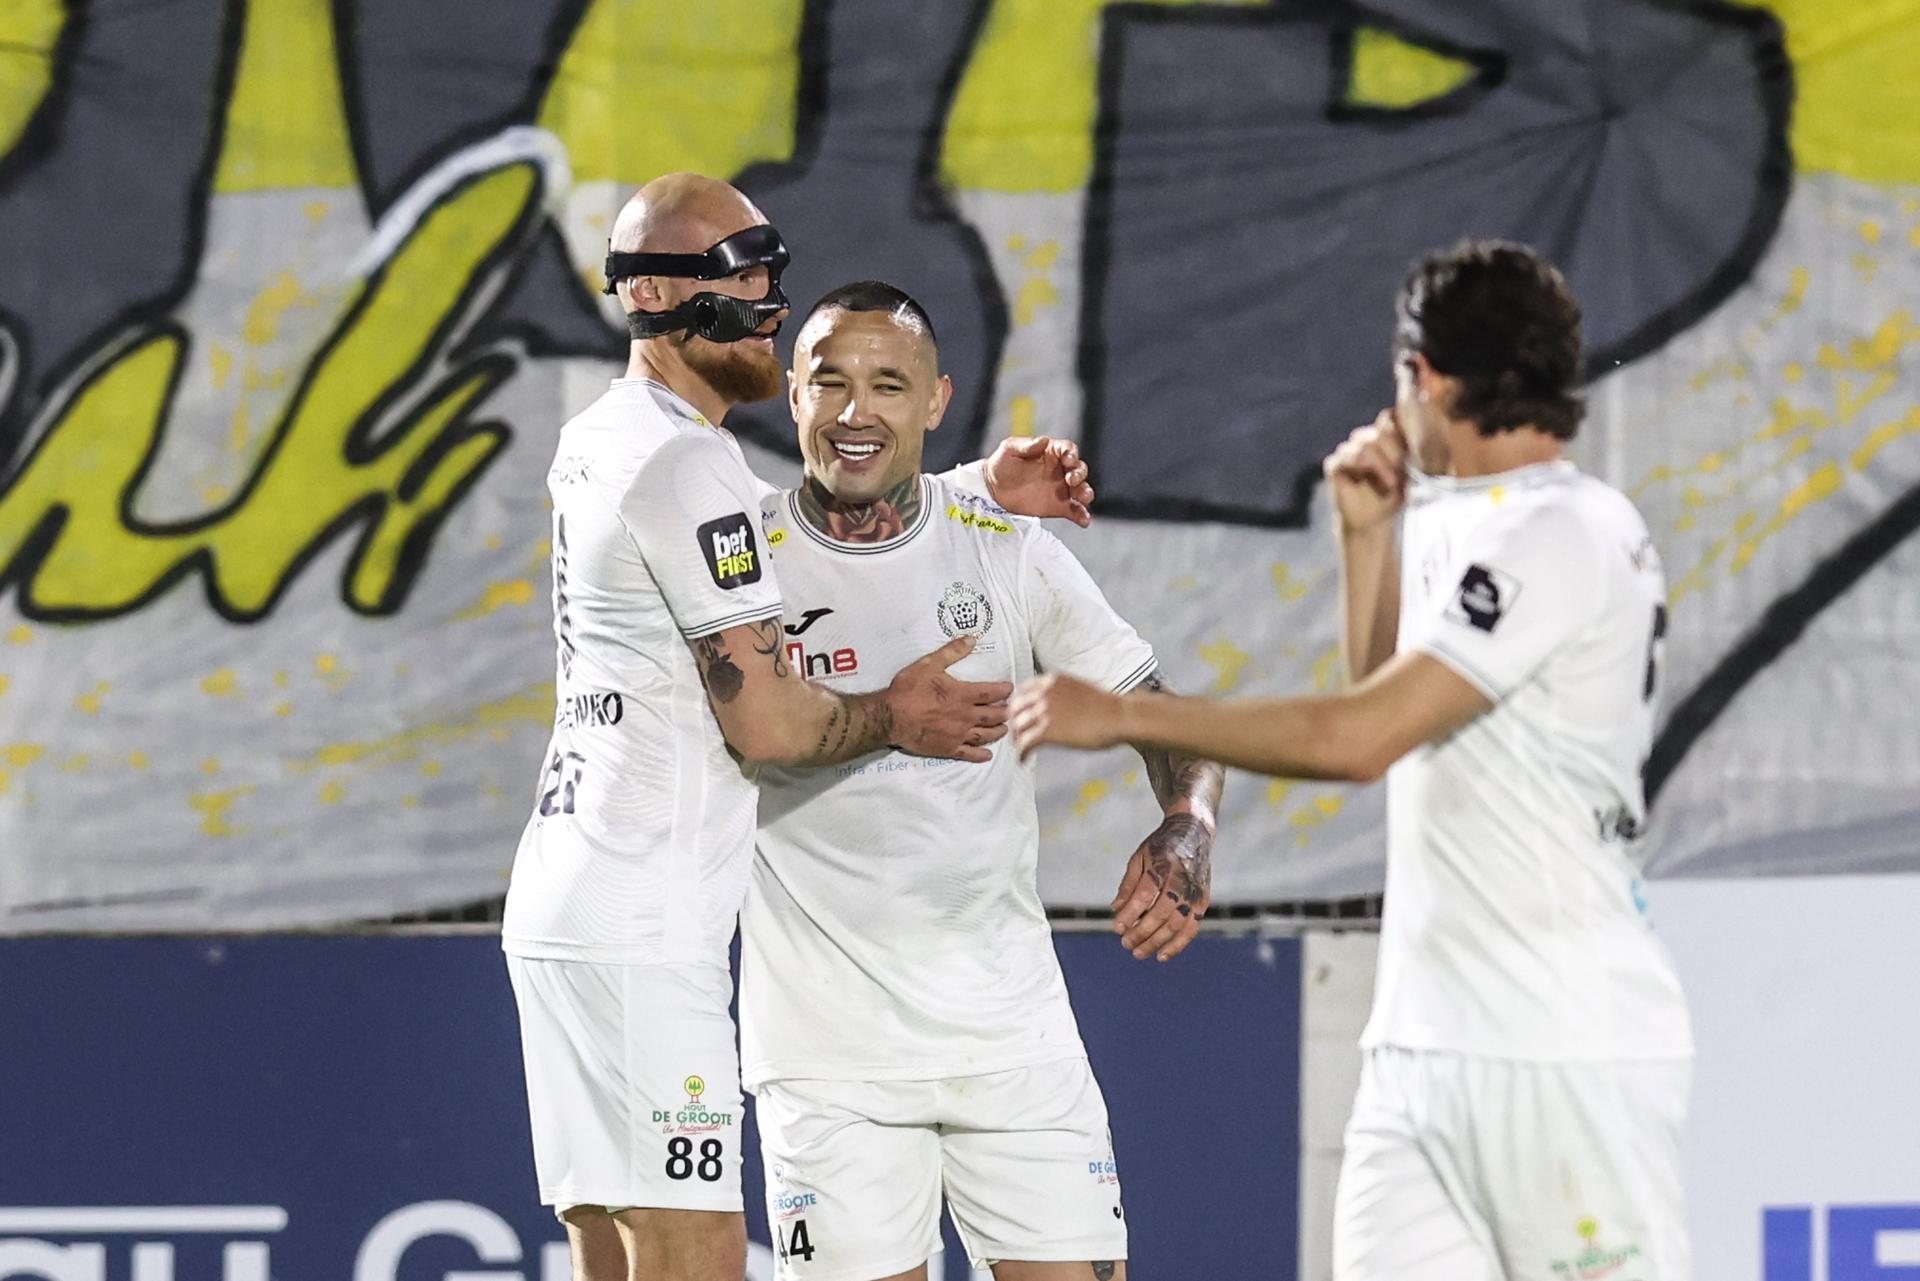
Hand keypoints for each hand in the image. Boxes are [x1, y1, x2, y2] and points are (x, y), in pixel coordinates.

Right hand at [886, 635, 1012, 762]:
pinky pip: (969, 754)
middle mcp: (965, 716)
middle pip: (993, 715)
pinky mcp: (948, 749)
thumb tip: (971, 639)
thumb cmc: (909, 689)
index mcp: (963, 695)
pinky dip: (980, 755)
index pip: (991, 692)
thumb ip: (952, 652)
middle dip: (1005, 712)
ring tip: (1004, 729)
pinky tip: (987, 755)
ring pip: (986, 735)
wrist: (891, 717)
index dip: (1004, 690)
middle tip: (1012, 710)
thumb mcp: (929, 664)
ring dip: (998, 731)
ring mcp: (958, 734)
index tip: (1010, 688)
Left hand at [983, 436, 1093, 526]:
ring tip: (1083, 498)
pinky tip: (1084, 520)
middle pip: (1079, 469)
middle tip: (1071, 480)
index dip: (1071, 453)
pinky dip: (1081, 515)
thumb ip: (1027, 445)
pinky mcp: (1059, 506)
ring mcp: (1061, 489)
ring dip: (1086, 493)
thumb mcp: (1009, 449)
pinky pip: (1075, 510)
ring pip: (1081, 489)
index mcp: (1051, 453)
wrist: (993, 490)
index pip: (1068, 450)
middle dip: (1080, 474)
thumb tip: (1043, 440)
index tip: (1068, 460)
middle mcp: (1060, 470)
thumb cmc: (1001, 464)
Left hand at [1011, 673, 1126, 758]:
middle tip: (1017, 733)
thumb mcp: (1079, 687)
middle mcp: (1044, 693)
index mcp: (1052, 680)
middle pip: (1015, 708)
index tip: (1019, 714)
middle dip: (1014, 722)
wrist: (1120, 716)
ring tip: (1020, 748)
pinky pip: (1025, 743)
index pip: (1022, 690)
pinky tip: (1024, 760)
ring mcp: (1044, 711)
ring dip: (1017, 739)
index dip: (1019, 705)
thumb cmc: (1107, 706)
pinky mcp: (1047, 731)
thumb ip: (1060, 692)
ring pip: (1017, 726)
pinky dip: (1021, 754)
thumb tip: (1053, 704)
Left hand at [1112, 812, 1213, 961]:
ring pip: (1176, 924)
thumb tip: (1116, 910)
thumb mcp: (1139, 857)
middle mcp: (1181, 880)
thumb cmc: (1160, 847)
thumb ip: (1128, 884)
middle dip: (1141, 932)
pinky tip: (1161, 955)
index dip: (1130, 914)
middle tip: (1125, 944)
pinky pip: (1192, 928)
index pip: (1145, 895)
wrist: (1193, 832)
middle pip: (1161, 913)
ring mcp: (1194, 891)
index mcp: (1162, 865)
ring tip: (1138, 953)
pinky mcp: (1203, 901)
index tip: (1116, 928)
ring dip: (1156, 942)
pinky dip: (1178, 945)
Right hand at [1323, 410, 1407, 532]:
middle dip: (1394, 454)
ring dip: (1381, 465)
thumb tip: (1405, 428)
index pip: (1389, 417)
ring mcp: (1347, 450)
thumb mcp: (1408, 471)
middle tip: (1401, 475)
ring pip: (1365, 445)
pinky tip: (1370, 482)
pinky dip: (1363, 469)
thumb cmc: (1393, 495)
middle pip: (1379, 432)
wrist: (1373, 521)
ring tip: (1392, 483)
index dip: (1399, 431)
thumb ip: (1406, 448)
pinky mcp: (1334, 464)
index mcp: (1383, 436)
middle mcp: (1364, 439)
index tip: (1409, 453)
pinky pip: (1347, 457)